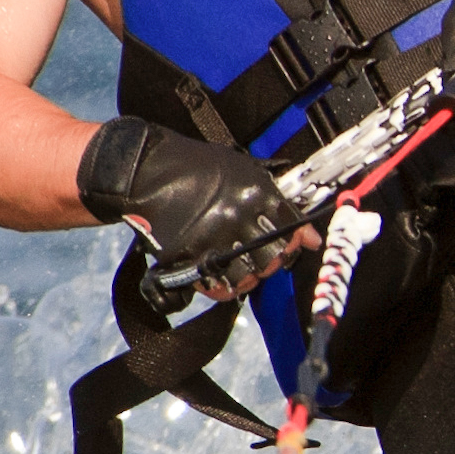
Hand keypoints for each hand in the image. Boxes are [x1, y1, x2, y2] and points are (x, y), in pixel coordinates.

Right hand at [78, 119, 301, 294]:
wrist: (146, 170)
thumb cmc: (194, 166)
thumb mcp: (241, 168)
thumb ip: (274, 198)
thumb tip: (308, 235)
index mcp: (256, 193)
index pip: (291, 227)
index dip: (294, 239)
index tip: (291, 244)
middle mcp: (239, 217)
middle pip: (274, 256)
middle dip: (273, 260)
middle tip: (262, 257)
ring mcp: (214, 238)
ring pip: (250, 274)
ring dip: (249, 275)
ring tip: (239, 266)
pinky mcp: (190, 256)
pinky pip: (219, 285)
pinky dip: (225, 287)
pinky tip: (222, 278)